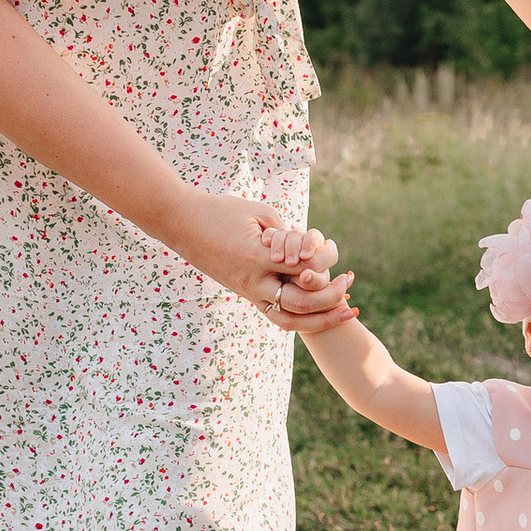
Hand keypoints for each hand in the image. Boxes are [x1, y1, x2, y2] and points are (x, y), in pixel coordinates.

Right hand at [179, 197, 357, 329]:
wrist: (181, 223)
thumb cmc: (220, 211)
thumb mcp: (260, 214)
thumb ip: (288, 234)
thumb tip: (308, 250)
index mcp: (257, 257)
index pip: (303, 268)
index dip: (325, 262)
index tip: (337, 253)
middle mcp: (252, 281)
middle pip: (300, 302)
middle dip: (330, 297)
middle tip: (348, 283)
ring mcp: (246, 291)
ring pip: (288, 320)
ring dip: (319, 319)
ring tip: (343, 311)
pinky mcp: (243, 293)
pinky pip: (274, 313)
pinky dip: (298, 316)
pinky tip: (317, 311)